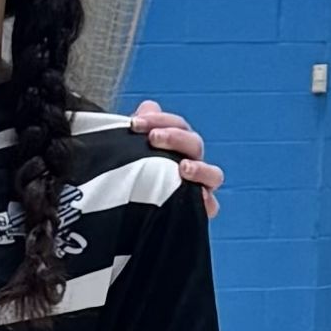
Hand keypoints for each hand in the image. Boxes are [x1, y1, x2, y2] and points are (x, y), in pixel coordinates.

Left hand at [127, 99, 222, 220]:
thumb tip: (148, 106)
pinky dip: (206, 201)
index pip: (176, 126)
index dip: (160, 120)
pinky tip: (198, 199)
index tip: (135, 123)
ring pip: (212, 174)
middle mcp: (189, 165)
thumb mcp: (126, 156)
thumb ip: (140, 130)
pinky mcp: (195, 213)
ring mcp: (196, 189)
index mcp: (175, 148)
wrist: (118, 223)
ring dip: (199, 168)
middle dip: (175, 137)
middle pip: (194, 144)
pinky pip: (210, 206)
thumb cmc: (126, 183)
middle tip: (152, 138)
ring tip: (183, 167)